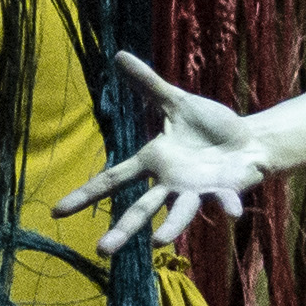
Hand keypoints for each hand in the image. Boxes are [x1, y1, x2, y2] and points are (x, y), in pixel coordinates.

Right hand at [64, 51, 273, 256]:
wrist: (248, 140)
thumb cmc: (211, 125)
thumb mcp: (177, 101)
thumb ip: (148, 84)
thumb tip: (119, 55)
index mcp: (154, 161)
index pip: (113, 179)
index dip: (85, 194)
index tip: (57, 212)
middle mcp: (170, 182)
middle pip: (141, 208)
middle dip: (123, 229)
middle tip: (102, 250)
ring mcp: (196, 190)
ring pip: (180, 212)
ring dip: (171, 227)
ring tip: (158, 242)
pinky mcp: (224, 190)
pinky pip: (225, 199)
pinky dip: (228, 205)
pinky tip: (233, 213)